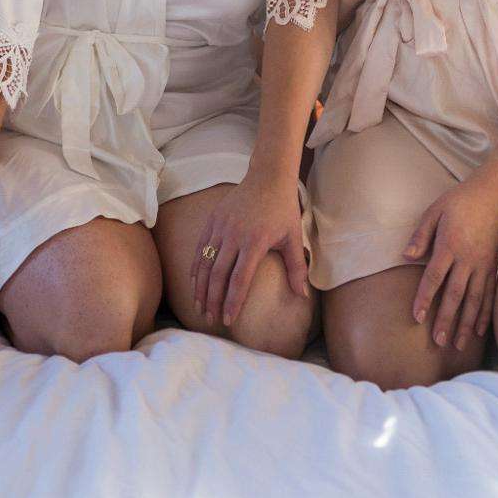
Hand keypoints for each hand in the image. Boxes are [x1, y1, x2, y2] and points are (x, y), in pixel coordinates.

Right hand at [191, 166, 308, 327]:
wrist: (268, 177)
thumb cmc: (283, 209)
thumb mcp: (294, 238)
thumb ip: (296, 268)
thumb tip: (302, 296)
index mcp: (254, 241)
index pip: (239, 279)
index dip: (232, 301)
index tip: (228, 320)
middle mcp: (234, 234)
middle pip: (218, 274)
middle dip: (212, 300)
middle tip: (210, 320)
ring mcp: (220, 226)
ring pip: (205, 262)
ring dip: (200, 287)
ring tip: (199, 306)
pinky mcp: (213, 219)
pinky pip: (199, 247)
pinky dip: (195, 266)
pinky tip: (194, 282)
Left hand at [403, 171, 497, 352]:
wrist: (492, 193)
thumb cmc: (459, 200)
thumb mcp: (434, 211)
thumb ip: (420, 235)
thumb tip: (406, 256)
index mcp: (449, 244)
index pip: (434, 277)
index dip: (425, 298)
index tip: (417, 317)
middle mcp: (467, 258)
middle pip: (455, 294)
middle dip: (446, 319)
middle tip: (438, 341)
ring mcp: (483, 264)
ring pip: (474, 299)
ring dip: (466, 323)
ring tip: (458, 344)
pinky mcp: (494, 265)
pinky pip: (491, 294)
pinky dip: (486, 313)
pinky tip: (481, 330)